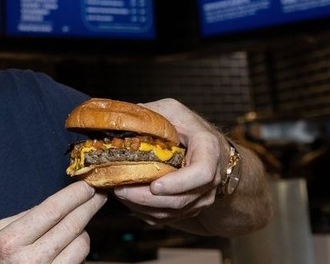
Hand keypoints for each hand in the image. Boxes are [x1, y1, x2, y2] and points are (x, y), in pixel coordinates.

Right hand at [0, 181, 106, 263]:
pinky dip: (79, 248)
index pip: (52, 211)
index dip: (73, 196)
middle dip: (89, 206)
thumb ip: (25, 217)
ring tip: (78, 223)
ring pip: (81, 245)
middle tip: (99, 195)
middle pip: (71, 226)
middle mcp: (30, 260)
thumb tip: (58, 204)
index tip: (87, 186)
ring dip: (84, 230)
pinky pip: (79, 261)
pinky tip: (73, 242)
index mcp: (12, 240)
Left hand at [112, 98, 224, 225]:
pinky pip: (165, 218)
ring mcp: (201, 198)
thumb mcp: (173, 111)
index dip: (178, 183)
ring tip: (118, 193)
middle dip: (147, 198)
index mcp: (208, 151)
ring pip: (171, 212)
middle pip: (181, 200)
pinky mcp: (189, 209)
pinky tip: (127, 199)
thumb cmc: (190, 128)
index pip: (201, 173)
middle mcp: (210, 180)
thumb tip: (122, 118)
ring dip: (141, 206)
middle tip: (120, 189)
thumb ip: (151, 114)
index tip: (154, 185)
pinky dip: (144, 211)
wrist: (211, 152)